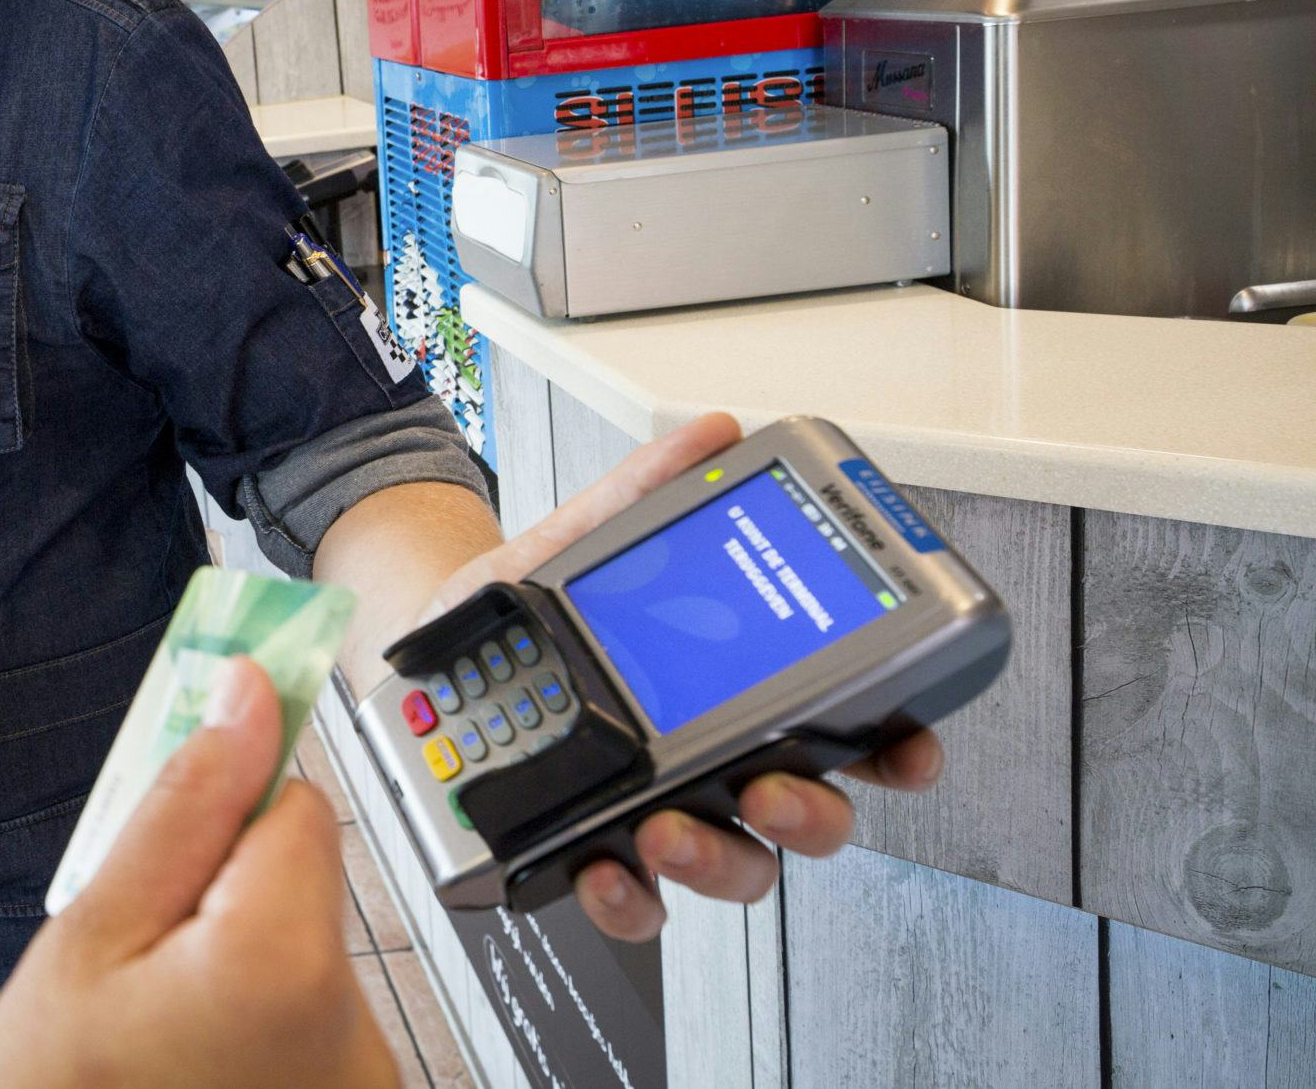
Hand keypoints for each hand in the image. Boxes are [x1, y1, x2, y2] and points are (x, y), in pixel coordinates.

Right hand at [0, 658, 396, 1088]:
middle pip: (307, 879)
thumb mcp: (90, 937)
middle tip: (141, 946)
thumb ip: (181, 809)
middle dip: (227, 886)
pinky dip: (264, 1023)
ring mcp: (366, 1080)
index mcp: (285, 963)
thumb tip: (247, 698)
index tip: (187, 785)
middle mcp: (357, 1029)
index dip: (227, 800)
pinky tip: (198, 1059)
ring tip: (163, 1022)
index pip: (298, 803)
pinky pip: (318, 1021)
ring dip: (245, 958)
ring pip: (310, 948)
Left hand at [413, 412, 945, 941]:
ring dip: (716, 859)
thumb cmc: (524, 613)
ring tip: (670, 830)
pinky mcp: (594, 848)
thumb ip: (645, 495)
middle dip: (809, 812)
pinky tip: (604, 868)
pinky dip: (628, 898)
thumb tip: (710, 436)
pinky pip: (634, 898)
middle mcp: (713, 762)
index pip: (844, 727)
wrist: (427, 648)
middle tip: (773, 788)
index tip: (907, 747)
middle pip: (805, 811)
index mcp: (735, 691)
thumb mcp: (580, 545)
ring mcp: (660, 812)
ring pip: (731, 864)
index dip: (895, 746)